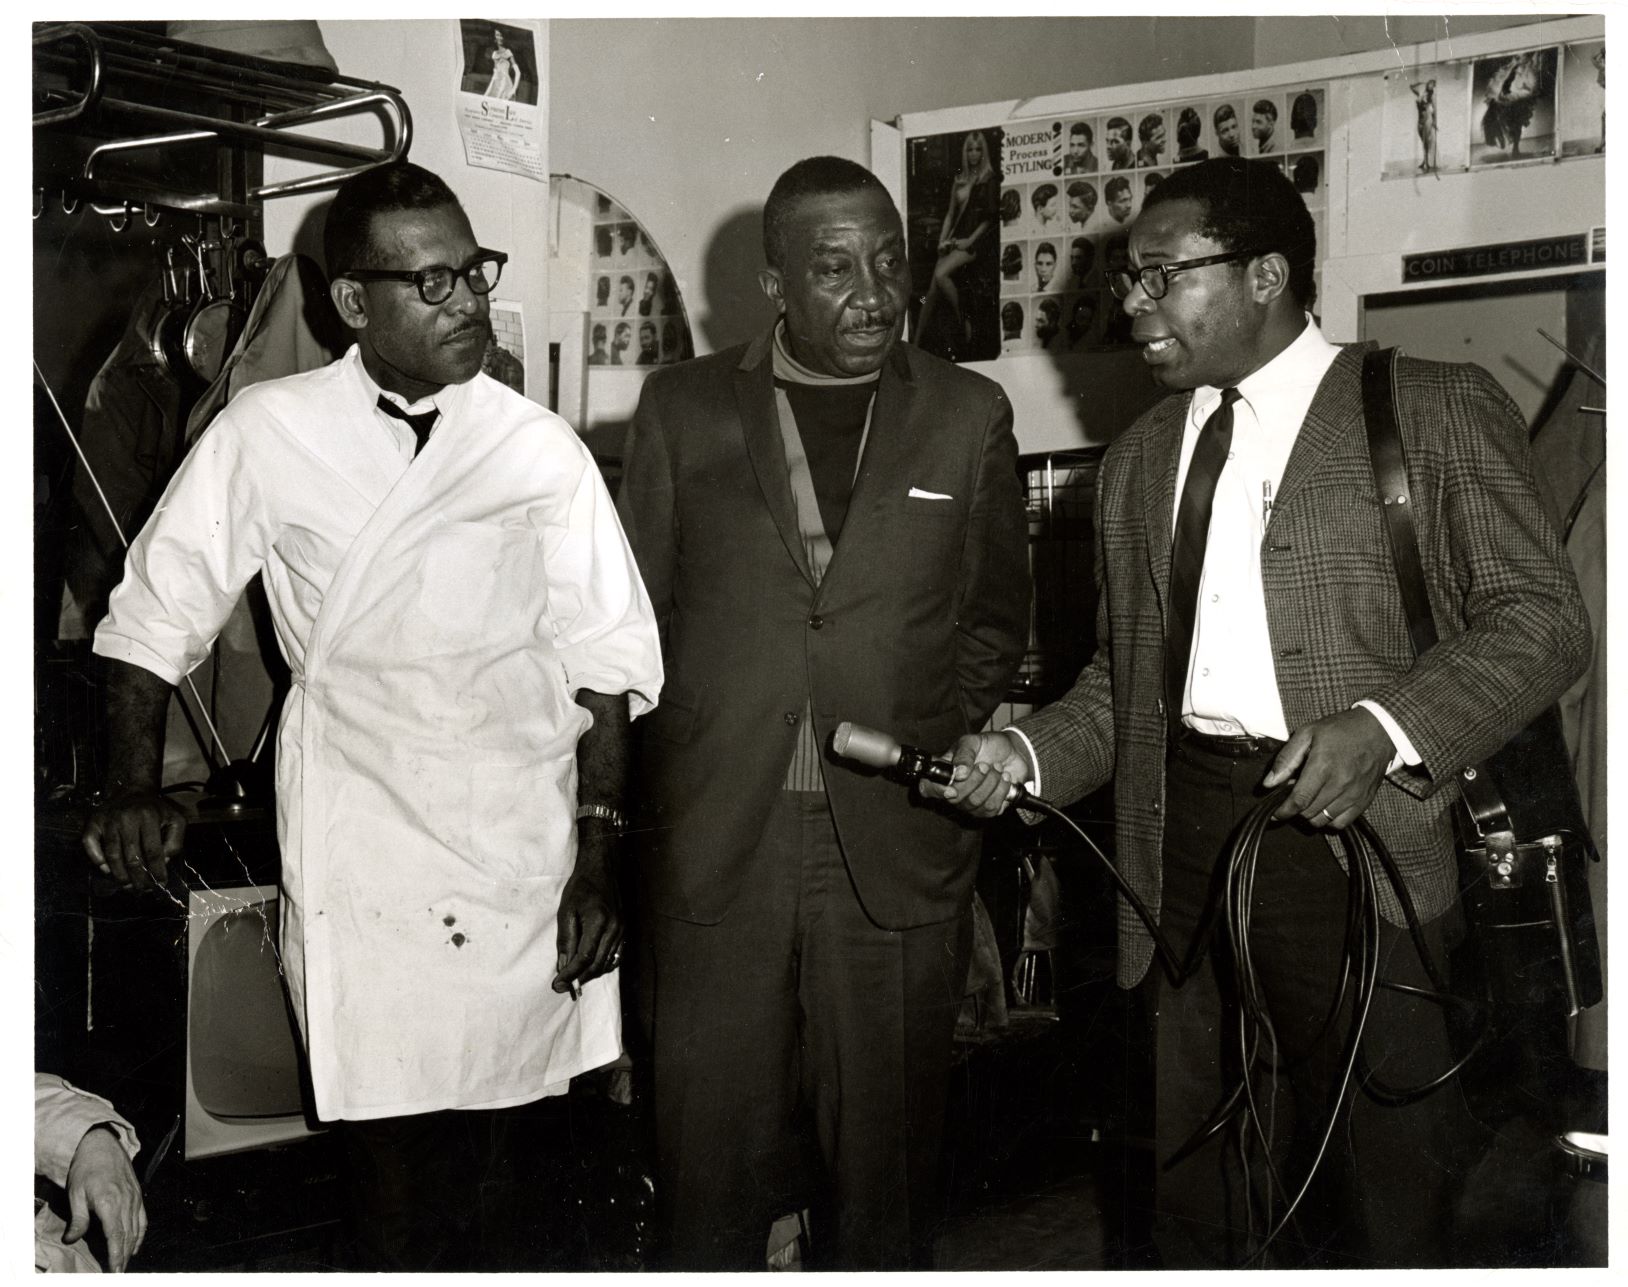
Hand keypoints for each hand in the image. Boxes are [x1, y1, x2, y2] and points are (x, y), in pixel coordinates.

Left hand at [64, 1125, 145, 1271]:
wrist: (101, 1145)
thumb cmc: (86, 1168)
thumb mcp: (75, 1193)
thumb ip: (78, 1218)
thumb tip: (72, 1239)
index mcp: (110, 1202)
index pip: (116, 1236)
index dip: (116, 1255)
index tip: (114, 1270)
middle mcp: (126, 1202)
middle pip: (128, 1236)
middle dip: (123, 1257)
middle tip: (117, 1273)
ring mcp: (134, 1198)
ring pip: (137, 1229)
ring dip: (131, 1248)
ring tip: (124, 1264)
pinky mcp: (138, 1195)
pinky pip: (143, 1218)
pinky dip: (141, 1234)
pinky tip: (136, 1245)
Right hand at [82, 791, 186, 890]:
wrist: (134, 790)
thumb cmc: (156, 811)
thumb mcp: (175, 821)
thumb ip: (175, 842)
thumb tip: (162, 862)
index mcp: (149, 817)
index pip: (153, 851)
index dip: (157, 871)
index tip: (160, 883)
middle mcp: (127, 818)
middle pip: (131, 857)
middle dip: (138, 878)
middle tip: (142, 890)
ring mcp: (108, 820)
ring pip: (112, 854)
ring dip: (119, 875)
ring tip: (127, 885)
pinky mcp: (93, 821)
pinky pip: (90, 844)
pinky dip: (97, 859)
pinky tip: (106, 870)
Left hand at [553, 841, 621, 993]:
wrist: (601, 871)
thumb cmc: (580, 889)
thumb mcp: (566, 911)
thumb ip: (565, 940)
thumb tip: (563, 966)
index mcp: (598, 922)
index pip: (584, 957)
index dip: (570, 974)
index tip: (557, 985)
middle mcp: (614, 929)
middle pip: (597, 965)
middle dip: (579, 979)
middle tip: (563, 987)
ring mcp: (621, 931)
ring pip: (606, 963)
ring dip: (589, 974)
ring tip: (573, 978)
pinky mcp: (623, 931)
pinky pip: (614, 956)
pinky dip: (601, 966)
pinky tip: (589, 967)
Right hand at [919, 731, 1031, 818]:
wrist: (1013, 751)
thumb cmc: (988, 745)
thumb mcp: (973, 742)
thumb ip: (964, 754)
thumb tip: (959, 772)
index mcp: (944, 772)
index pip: (928, 788)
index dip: (937, 791)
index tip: (952, 788)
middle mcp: (954, 790)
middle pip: (955, 799)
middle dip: (974, 781)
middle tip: (985, 765)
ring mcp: (971, 802)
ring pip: (975, 803)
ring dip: (991, 783)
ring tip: (998, 768)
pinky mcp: (989, 808)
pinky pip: (991, 808)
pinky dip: (1001, 790)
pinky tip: (1004, 778)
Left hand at [1262, 707, 1394, 828]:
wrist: (1378, 730)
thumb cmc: (1340, 730)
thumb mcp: (1307, 733)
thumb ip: (1286, 759)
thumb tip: (1268, 783)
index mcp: (1322, 766)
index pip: (1299, 800)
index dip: (1283, 812)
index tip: (1275, 813)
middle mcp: (1340, 784)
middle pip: (1309, 813)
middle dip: (1295, 810)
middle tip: (1293, 796)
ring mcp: (1354, 795)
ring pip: (1323, 820)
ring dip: (1310, 815)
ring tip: (1308, 800)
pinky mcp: (1364, 801)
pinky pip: (1341, 823)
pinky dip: (1328, 820)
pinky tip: (1324, 806)